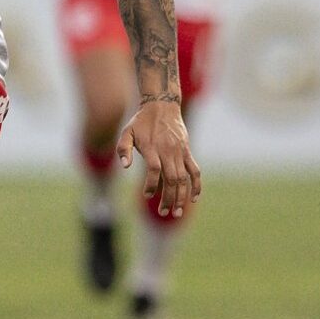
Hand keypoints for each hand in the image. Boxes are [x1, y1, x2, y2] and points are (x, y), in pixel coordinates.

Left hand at [117, 98, 201, 216]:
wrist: (162, 106)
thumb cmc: (141, 122)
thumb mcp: (127, 132)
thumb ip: (123, 148)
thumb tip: (125, 166)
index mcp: (152, 147)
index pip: (154, 170)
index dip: (152, 184)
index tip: (146, 196)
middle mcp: (168, 151)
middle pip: (171, 178)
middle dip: (168, 198)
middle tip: (163, 212)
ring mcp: (179, 152)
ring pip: (183, 178)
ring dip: (181, 196)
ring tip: (177, 212)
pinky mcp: (187, 151)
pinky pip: (194, 170)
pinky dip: (196, 185)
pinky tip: (194, 198)